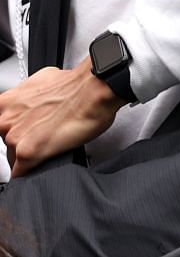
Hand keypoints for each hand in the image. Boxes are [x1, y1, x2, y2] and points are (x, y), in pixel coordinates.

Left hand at [0, 64, 123, 173]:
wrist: (95, 89)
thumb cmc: (77, 85)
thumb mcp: (42, 83)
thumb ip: (30, 99)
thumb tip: (36, 104)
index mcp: (6, 103)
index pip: (3, 127)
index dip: (18, 131)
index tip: (28, 133)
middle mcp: (6, 120)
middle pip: (7, 143)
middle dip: (23, 143)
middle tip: (45, 137)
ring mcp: (15, 137)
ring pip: (14, 158)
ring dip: (30, 156)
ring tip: (53, 147)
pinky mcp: (28, 153)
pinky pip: (21, 173)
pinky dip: (30, 173)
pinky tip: (43, 165)